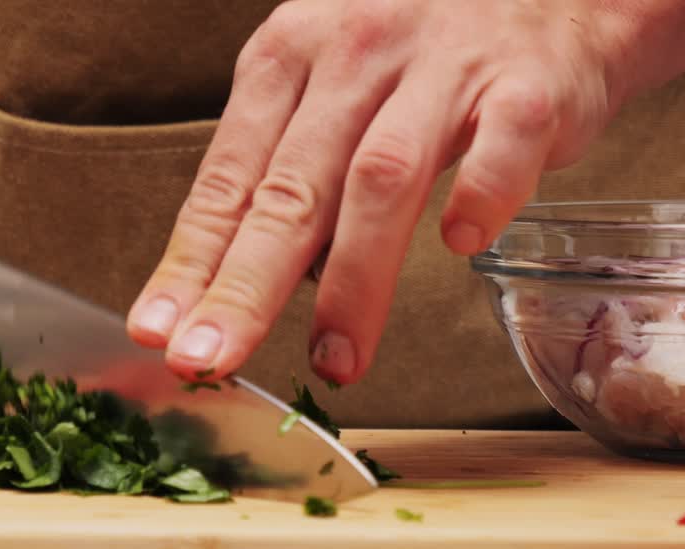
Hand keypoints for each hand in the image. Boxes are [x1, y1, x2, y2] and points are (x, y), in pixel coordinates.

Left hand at [127, 0, 628, 384]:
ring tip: (335, 359)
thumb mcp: (332, 88)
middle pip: (290, 189)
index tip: (157, 331)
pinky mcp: (527, 85)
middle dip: (244, 286)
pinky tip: (458, 245)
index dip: (191, 261)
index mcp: (290, 55)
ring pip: (382, 180)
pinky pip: (500, 149)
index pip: (227, 178)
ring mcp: (442, 65)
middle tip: (210, 359)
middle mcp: (356, 53)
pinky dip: (479, 198)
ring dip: (354, 281)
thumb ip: (293, 174)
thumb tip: (244, 282)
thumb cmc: (422, 56)